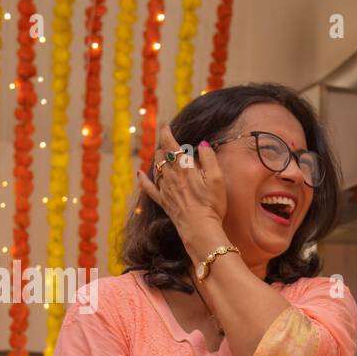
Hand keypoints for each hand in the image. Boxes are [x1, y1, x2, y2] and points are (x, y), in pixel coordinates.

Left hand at [136, 125, 226, 245]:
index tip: (167, 126)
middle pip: (161, 154)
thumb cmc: (212, 204)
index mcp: (184, 167)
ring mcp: (165, 189)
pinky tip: (139, 174)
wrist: (200, 229)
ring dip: (158, 159)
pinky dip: (143, 180)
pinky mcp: (164, 202)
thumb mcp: (217, 179)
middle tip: (170, 143)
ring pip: (155, 167)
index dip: (167, 132)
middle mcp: (171, 176)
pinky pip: (148, 188)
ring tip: (164, 156)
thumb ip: (209, 158)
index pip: (170, 144)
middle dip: (164, 145)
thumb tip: (202, 144)